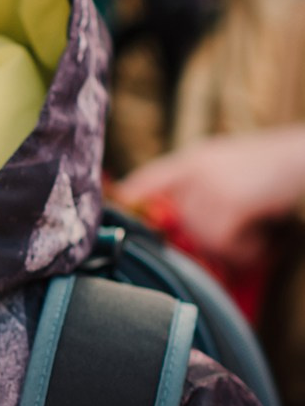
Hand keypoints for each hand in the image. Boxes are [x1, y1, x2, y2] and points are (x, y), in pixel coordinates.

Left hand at [115, 127, 304, 270]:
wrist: (304, 156)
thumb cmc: (273, 165)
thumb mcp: (230, 164)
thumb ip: (201, 185)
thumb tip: (185, 219)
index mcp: (195, 158)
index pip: (151, 177)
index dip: (132, 193)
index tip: (118, 206)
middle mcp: (196, 169)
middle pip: (182, 220)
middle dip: (208, 236)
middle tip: (236, 234)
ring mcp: (210, 185)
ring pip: (203, 235)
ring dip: (230, 244)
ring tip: (253, 233)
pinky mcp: (228, 203)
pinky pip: (224, 242)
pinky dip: (243, 249)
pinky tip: (259, 239)